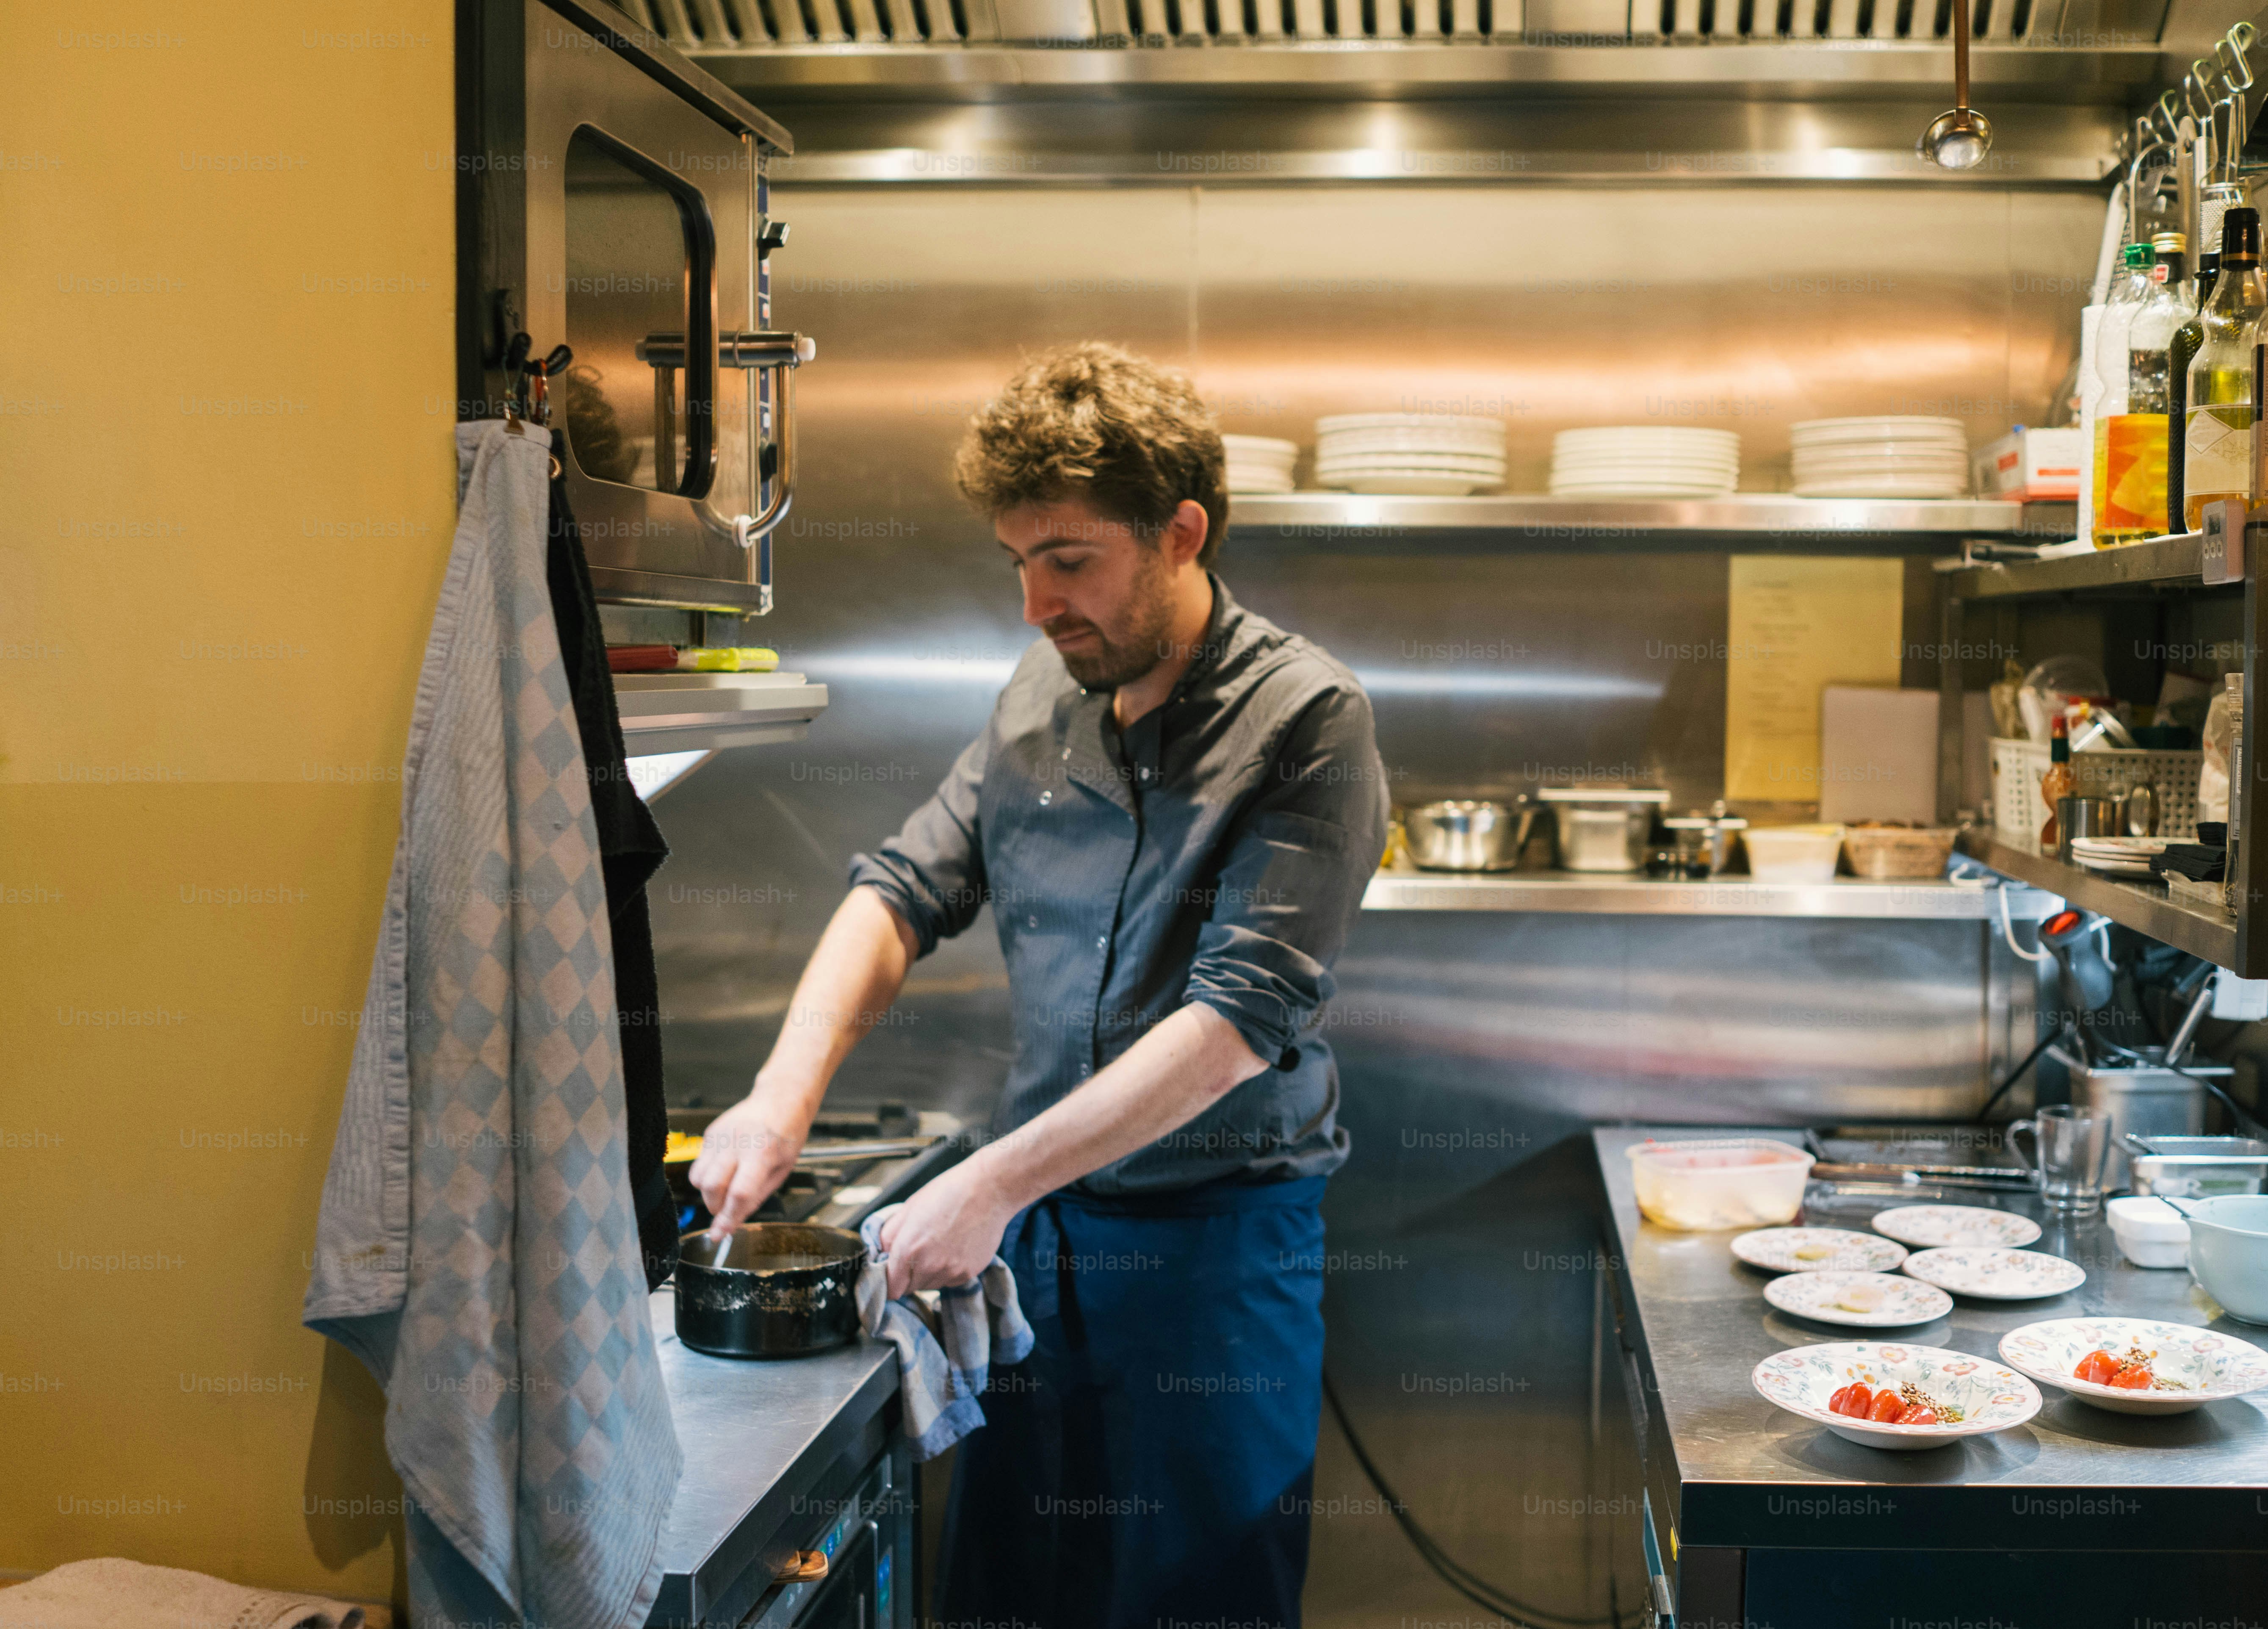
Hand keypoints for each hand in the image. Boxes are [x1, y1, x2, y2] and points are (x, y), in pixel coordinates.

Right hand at [688, 1087, 810, 1236]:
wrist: (780, 1098)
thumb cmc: (787, 1134)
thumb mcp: (783, 1169)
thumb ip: (757, 1196)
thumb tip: (734, 1221)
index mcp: (762, 1153)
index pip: (738, 1194)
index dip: (727, 1219)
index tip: (719, 1234)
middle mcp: (737, 1142)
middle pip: (712, 1187)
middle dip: (715, 1207)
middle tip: (726, 1209)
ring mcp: (721, 1136)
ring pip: (698, 1177)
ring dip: (708, 1192)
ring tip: (727, 1186)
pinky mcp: (710, 1133)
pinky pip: (698, 1163)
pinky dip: (708, 1174)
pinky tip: (726, 1167)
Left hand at [877, 1158, 1016, 1295]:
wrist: (989, 1189)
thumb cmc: (949, 1192)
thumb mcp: (909, 1207)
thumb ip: (888, 1235)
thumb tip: (880, 1254)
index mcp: (907, 1249)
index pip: (889, 1288)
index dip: (888, 1281)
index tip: (892, 1273)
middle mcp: (928, 1266)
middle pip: (909, 1288)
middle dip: (908, 1274)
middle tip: (919, 1249)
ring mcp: (950, 1272)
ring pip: (929, 1285)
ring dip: (928, 1272)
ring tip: (940, 1244)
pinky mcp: (968, 1273)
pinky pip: (949, 1280)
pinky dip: (948, 1270)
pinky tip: (954, 1247)